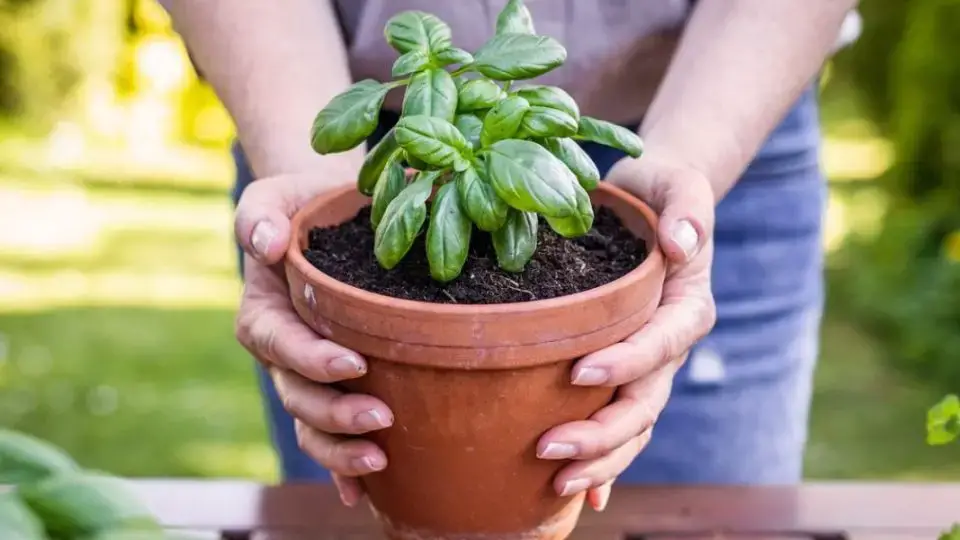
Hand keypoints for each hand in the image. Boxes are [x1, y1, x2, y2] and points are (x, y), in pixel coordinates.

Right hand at [233, 171, 391, 507]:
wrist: (329, 218)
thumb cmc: (302, 206)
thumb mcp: (274, 196)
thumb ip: (261, 217)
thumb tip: (268, 245)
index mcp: (266, 313)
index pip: (280, 344)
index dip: (311, 359)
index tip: (353, 364)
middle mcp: (282, 352)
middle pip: (298, 396)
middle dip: (334, 415)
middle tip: (380, 420)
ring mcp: (306, 376)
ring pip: (312, 424)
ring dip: (340, 449)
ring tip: (381, 461)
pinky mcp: (333, 387)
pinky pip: (330, 435)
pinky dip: (341, 468)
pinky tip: (364, 494)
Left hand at [535, 154, 717, 510]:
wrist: (656, 208)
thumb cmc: (663, 194)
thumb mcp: (680, 185)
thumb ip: (689, 208)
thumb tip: (681, 244)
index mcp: (687, 306)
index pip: (660, 343)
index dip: (625, 362)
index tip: (578, 373)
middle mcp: (671, 347)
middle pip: (645, 401)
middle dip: (603, 432)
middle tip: (549, 448)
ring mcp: (650, 367)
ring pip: (633, 425)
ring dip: (600, 459)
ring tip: (556, 482)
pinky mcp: (626, 375)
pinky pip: (619, 424)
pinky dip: (605, 463)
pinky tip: (579, 497)